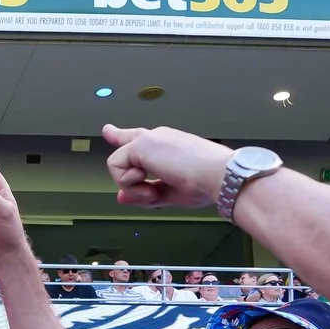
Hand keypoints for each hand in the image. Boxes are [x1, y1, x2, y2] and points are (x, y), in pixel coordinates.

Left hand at [99, 124, 232, 208]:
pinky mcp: (141, 144)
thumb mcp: (170, 193)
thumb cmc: (207, 183)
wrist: (220, 175)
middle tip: (147, 193)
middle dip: (124, 169)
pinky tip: (149, 187)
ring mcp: (149, 139)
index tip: (109, 132)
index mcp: (169, 145)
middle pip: (125, 142)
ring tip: (154, 193)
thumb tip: (121, 197)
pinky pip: (116, 167)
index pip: (140, 139)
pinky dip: (129, 184)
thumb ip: (144, 193)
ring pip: (118, 163)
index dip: (121, 136)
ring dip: (133, 186)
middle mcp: (158, 137)